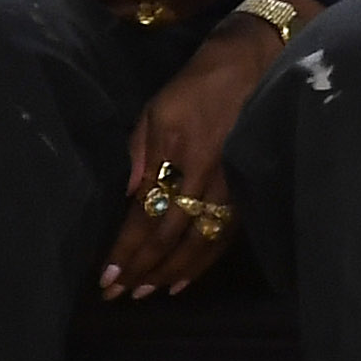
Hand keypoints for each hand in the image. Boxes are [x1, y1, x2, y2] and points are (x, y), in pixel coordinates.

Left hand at [103, 32, 266, 298]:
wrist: (253, 65)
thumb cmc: (197, 85)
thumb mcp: (157, 108)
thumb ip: (140, 152)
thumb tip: (129, 197)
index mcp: (179, 155)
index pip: (147, 215)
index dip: (126, 249)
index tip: (106, 276)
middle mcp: (206, 178)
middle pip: (170, 236)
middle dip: (142, 268)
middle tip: (117, 294)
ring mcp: (231, 187)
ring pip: (199, 243)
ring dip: (170, 272)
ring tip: (146, 294)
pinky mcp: (246, 190)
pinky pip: (224, 236)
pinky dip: (203, 262)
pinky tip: (184, 280)